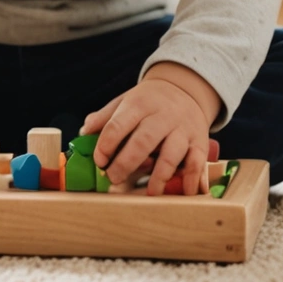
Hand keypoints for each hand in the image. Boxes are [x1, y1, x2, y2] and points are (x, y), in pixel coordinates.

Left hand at [81, 62, 220, 194]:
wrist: (184, 88)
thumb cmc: (148, 101)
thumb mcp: (125, 101)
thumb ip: (104, 117)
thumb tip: (84, 132)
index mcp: (139, 104)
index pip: (118, 125)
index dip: (105, 145)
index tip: (99, 161)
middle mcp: (162, 116)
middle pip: (143, 141)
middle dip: (127, 163)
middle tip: (114, 179)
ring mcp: (182, 129)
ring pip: (171, 153)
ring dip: (160, 175)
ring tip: (150, 192)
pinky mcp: (199, 141)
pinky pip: (197, 162)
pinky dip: (193, 179)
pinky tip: (185, 192)